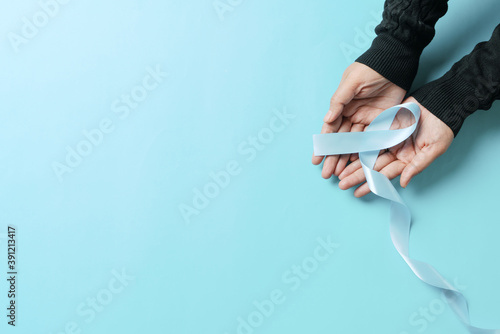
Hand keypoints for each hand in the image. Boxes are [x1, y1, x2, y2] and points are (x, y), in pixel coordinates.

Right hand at [312, 62, 405, 177]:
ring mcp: (366, 120)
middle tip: (326, 173)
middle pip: (340, 141)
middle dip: (333, 157)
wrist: (395, 63)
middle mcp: (351, 115)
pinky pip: (371, 141)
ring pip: (354, 144)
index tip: (316, 159)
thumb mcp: (351, 82)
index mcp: (342, 106)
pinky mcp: (381, 122)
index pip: (330, 130)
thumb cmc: (370, 69)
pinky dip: (364, 153)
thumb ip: (339, 101)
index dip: (323, 145)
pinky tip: (357, 164)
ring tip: (339, 174)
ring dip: (346, 159)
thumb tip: (327, 119)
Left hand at [337, 97, 453, 196]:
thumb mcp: (434, 149)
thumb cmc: (442, 127)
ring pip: (367, 154)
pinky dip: (357, 145)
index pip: (385, 175)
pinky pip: (368, 137)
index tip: (357, 193)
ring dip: (354, 164)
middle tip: (341, 185)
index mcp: (407, 160)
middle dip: (357, 176)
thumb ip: (417, 166)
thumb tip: (404, 183)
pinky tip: (345, 153)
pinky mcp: (384, 127)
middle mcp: (395, 152)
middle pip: (373, 167)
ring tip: (339, 173)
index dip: (371, 184)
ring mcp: (389, 140)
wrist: (440, 103)